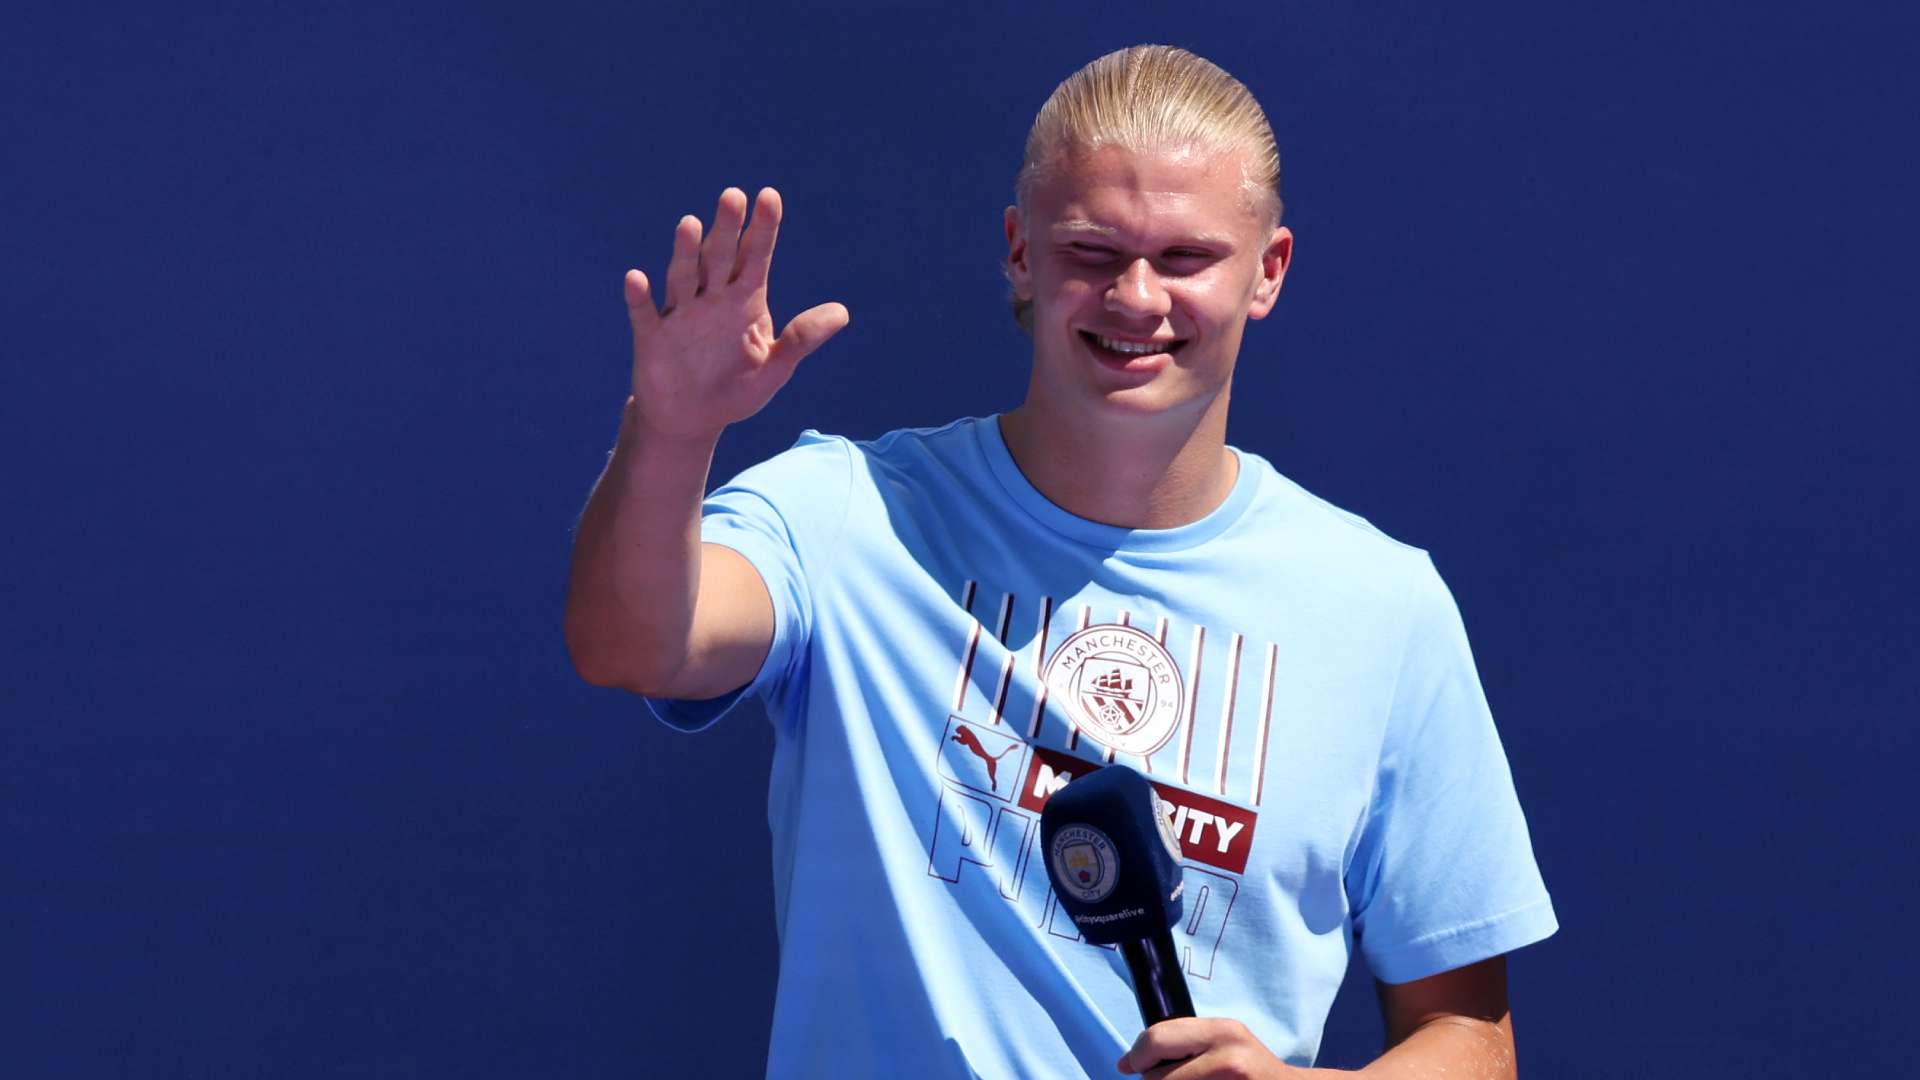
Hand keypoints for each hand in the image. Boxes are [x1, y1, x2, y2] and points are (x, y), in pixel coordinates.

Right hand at [624, 186, 848, 440]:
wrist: (692, 420)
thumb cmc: (736, 389)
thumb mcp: (775, 368)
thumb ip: (802, 339)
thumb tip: (843, 313)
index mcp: (744, 300)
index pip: (756, 256)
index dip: (763, 228)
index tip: (769, 196)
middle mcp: (711, 298)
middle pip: (719, 257)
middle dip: (726, 229)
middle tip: (733, 196)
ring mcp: (680, 315)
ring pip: (683, 277)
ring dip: (685, 252)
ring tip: (689, 224)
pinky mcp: (652, 338)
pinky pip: (645, 314)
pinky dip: (640, 298)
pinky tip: (637, 278)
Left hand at [1117, 1018, 1311, 1078]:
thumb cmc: (1250, 1070)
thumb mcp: (1223, 1044)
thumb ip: (1182, 1043)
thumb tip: (1128, 1062)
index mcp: (1221, 1031)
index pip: (1157, 1038)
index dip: (1136, 1055)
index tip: (1129, 1065)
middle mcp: (1227, 1056)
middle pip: (1156, 1076)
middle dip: (1148, 1079)